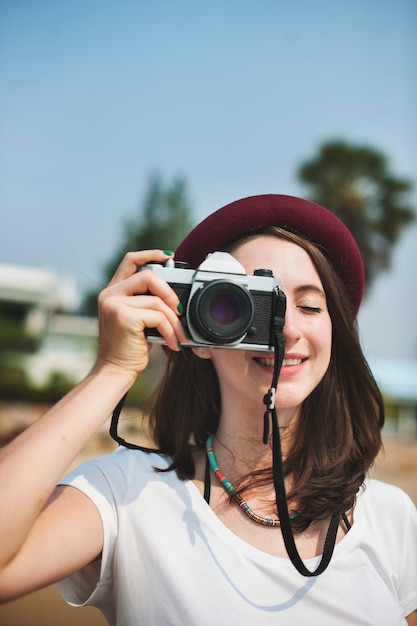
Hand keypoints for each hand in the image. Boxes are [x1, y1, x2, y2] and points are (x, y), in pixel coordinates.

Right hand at [94, 250, 186, 378]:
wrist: (115, 371)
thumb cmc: (128, 348)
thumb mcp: (136, 321)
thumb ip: (146, 304)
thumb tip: (175, 298)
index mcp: (112, 292)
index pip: (130, 261)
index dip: (150, 254)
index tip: (168, 256)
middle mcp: (110, 295)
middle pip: (148, 276)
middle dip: (170, 293)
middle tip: (180, 311)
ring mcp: (115, 305)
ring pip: (157, 301)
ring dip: (175, 321)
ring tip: (179, 336)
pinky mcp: (124, 318)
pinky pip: (158, 317)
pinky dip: (170, 331)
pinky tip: (172, 344)